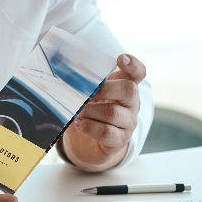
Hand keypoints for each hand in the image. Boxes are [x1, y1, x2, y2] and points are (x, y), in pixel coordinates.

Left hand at [61, 53, 145, 170]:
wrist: (92, 142)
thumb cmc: (91, 110)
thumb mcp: (90, 92)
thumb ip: (85, 81)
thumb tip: (63, 70)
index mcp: (125, 87)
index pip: (138, 73)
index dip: (133, 65)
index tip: (120, 58)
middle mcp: (131, 104)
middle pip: (129, 90)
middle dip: (104, 89)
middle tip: (86, 93)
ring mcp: (128, 123)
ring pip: (113, 113)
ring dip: (90, 110)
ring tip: (77, 111)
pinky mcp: (119, 140)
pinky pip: (107, 132)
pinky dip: (89, 127)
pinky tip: (79, 123)